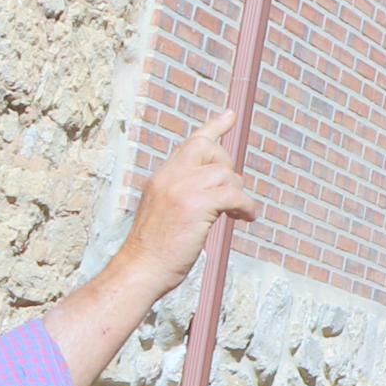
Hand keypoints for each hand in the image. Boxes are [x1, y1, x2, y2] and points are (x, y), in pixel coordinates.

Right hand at [48, 115, 263, 385]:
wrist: (140, 270)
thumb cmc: (154, 251)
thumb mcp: (164, 213)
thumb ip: (183, 195)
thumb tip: (215, 191)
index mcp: (162, 177)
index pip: (192, 144)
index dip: (214, 128)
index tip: (230, 115)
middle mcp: (170, 176)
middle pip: (213, 152)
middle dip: (229, 169)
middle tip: (233, 194)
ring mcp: (182, 189)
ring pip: (227, 175)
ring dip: (239, 194)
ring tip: (240, 213)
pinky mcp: (196, 204)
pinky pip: (234, 194)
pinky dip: (246, 206)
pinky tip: (246, 218)